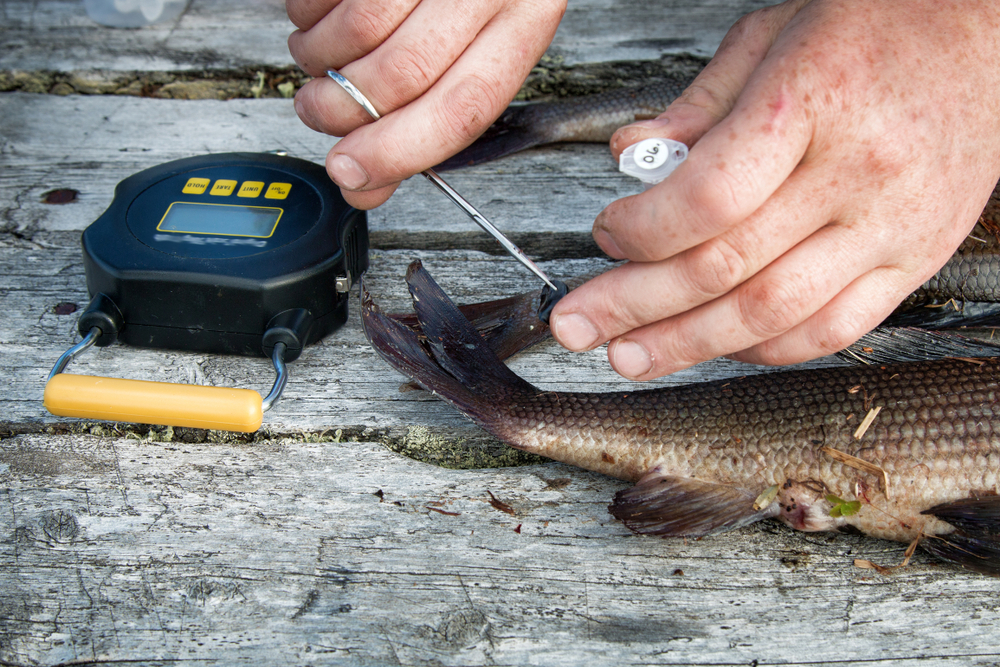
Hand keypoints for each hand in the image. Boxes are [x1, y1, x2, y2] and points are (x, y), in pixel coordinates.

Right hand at [287, 0, 565, 209]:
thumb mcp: (477, 38)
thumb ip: (429, 114)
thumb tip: (368, 184)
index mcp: (526, 14)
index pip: (465, 105)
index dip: (400, 151)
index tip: (352, 174)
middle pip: (405, 75)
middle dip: (344, 112)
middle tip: (318, 113)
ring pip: (358, 33)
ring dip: (319, 61)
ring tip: (318, 56)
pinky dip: (305, 15)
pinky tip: (318, 11)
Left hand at [549, 0, 999, 379]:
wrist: (986, 32)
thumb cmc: (874, 24)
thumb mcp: (770, 35)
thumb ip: (696, 105)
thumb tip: (627, 158)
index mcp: (811, 104)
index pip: (707, 199)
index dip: (642, 233)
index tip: (605, 237)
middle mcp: (857, 174)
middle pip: (726, 268)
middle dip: (636, 307)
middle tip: (577, 328)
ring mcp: (893, 227)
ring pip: (774, 315)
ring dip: (689, 345)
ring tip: (629, 356)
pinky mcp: (915, 260)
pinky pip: (831, 330)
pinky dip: (763, 349)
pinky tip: (714, 348)